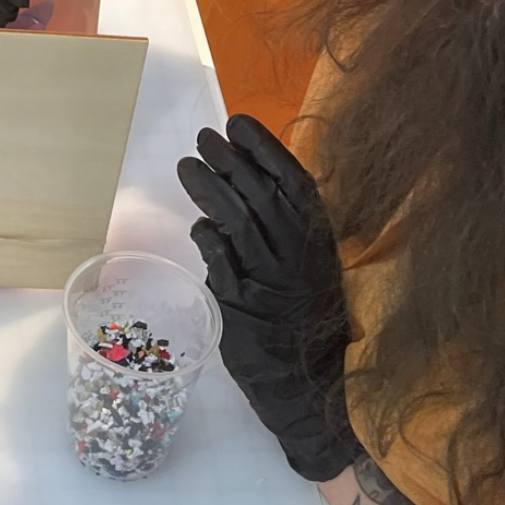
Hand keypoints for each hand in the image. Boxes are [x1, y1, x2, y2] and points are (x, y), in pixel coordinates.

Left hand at [177, 116, 360, 481]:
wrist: (308, 381)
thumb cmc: (302, 315)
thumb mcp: (304, 264)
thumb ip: (279, 226)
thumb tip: (235, 183)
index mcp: (317, 238)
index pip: (294, 181)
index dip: (265, 148)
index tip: (238, 122)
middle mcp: (298, 254)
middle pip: (262, 194)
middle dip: (231, 160)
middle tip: (203, 137)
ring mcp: (271, 279)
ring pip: (238, 221)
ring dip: (209, 189)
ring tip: (186, 164)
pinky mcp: (244, 305)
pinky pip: (221, 262)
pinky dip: (208, 238)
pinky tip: (199, 226)